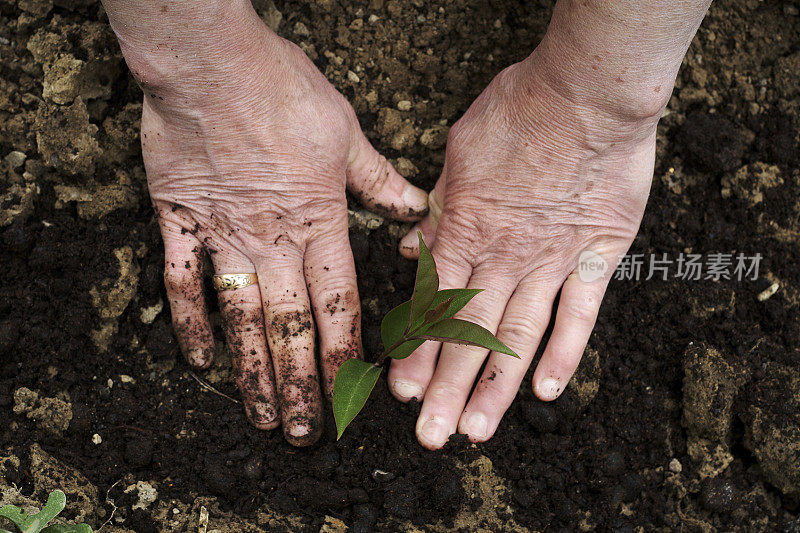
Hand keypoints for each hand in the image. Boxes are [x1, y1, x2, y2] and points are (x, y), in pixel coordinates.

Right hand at [128, 7, 427, 445]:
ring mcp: (223, 236)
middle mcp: (273, 240)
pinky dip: (190, 324)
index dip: (345, 353)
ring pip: (242, 320)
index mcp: (318, 222)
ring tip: (262, 417)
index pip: (337, 303)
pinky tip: (200, 360)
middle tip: (308, 432)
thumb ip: (377, 179)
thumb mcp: (345, 132)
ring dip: (252, 373)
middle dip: (301, 384)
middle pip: (290, 327)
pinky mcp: (180, 222)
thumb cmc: (283, 90)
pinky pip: (182, 284)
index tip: (351, 393)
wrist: (212, 63)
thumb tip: (413, 205)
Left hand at [388, 52, 660, 448]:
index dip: (416, 351)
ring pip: (518, 336)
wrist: (586, 94)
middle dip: (446, 388)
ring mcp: (551, 260)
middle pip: (470, 333)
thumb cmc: (518, 111)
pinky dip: (564, 352)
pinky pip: (579, 313)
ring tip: (476, 430)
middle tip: (430, 436)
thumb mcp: (459, 152)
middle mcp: (503, 256)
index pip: (434, 305)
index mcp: (465, 230)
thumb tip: (412, 247)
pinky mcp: (596, 255)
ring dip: (496, 387)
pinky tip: (547, 391)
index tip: (401, 391)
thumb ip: (438, 207)